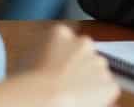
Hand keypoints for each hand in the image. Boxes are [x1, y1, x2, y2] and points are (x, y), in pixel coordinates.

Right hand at [0, 25, 118, 106]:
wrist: (46, 97)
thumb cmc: (28, 83)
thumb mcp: (24, 59)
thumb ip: (38, 54)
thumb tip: (40, 63)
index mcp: (60, 33)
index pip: (64, 42)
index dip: (59, 59)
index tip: (54, 70)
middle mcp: (83, 43)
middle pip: (83, 55)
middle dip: (77, 68)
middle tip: (64, 85)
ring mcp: (99, 63)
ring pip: (96, 73)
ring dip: (88, 82)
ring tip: (72, 97)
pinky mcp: (109, 84)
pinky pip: (106, 91)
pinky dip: (99, 98)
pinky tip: (83, 103)